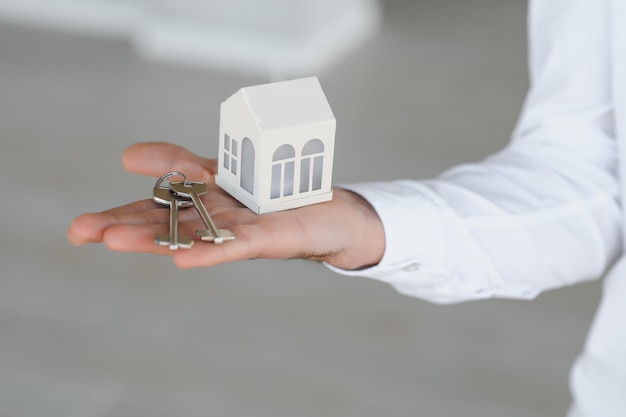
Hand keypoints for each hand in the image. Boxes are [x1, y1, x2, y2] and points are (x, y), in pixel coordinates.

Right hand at [67, 142, 384, 269]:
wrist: (326, 212)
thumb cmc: (270, 194)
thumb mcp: (217, 171)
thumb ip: (176, 163)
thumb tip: (126, 155)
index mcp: (198, 208)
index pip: (151, 212)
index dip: (115, 218)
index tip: (77, 230)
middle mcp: (213, 224)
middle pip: (165, 225)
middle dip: (123, 228)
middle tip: (81, 231)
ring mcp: (238, 233)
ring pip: (192, 236)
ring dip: (155, 240)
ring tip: (116, 241)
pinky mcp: (268, 237)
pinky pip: (235, 244)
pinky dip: (209, 251)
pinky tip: (181, 258)